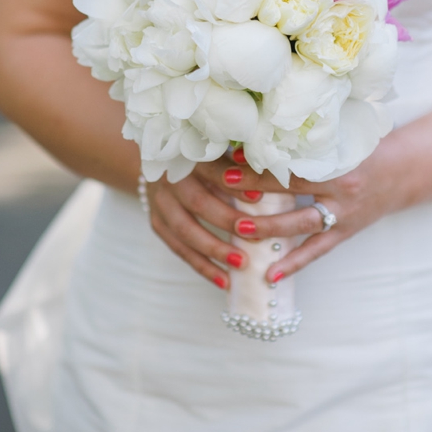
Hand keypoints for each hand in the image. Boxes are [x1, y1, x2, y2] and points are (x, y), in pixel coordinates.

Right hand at [146, 161, 264, 289]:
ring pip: (185, 230)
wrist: (162, 161)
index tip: (258, 197)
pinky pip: (179, 249)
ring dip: (214, 250)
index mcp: (189, 153)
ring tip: (242, 264)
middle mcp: (170, 177)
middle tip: (256, 237)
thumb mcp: (218, 150)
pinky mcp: (157, 221)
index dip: (234, 184)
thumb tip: (273, 170)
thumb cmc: (203, 154)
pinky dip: (202, 266)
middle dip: (227, 221)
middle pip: (198, 202)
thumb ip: (240, 160)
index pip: (212, 169)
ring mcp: (160, 201)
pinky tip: (224, 281)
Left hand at [193, 134, 409, 282]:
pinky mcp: (345, 233)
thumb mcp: (344, 136)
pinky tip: (269, 275)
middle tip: (225, 183)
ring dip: (269, 228)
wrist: (404, 172)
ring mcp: (344, 214)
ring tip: (239, 229)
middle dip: (257, 187)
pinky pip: (316, 251)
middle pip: (293, 190)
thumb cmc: (366, 148)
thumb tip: (267, 123)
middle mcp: (342, 190)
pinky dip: (293, 264)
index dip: (267, 159)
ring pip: (301, 225)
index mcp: (340, 161)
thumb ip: (312, 134)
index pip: (296, 161)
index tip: (235, 155)